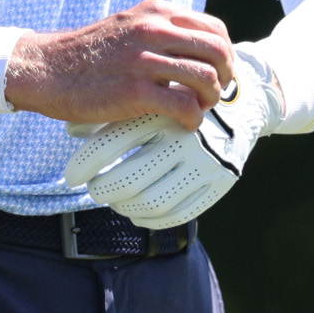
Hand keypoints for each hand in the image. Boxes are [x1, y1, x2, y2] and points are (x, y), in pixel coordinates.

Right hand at [3, 0, 234, 129]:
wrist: (44, 69)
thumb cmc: (86, 55)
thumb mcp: (126, 26)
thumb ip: (159, 32)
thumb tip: (195, 54)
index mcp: (154, 13)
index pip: (214, 29)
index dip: (225, 55)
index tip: (217, 73)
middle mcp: (152, 30)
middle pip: (218, 51)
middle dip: (225, 77)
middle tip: (212, 94)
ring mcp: (143, 60)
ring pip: (207, 78)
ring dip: (210, 99)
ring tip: (197, 109)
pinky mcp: (134, 91)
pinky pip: (184, 105)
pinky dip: (192, 119)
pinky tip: (182, 123)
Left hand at [61, 46, 282, 229]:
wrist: (243, 99)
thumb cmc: (179, 95)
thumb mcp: (148, 94)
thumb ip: (112, 110)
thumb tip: (71, 128)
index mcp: (160, 110)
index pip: (110, 144)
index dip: (84, 164)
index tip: (70, 174)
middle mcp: (182, 137)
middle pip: (129, 179)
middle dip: (102, 189)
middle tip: (92, 188)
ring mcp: (205, 162)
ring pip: (152, 201)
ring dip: (123, 205)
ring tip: (112, 198)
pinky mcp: (221, 182)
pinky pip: (180, 213)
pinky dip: (152, 218)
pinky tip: (137, 212)